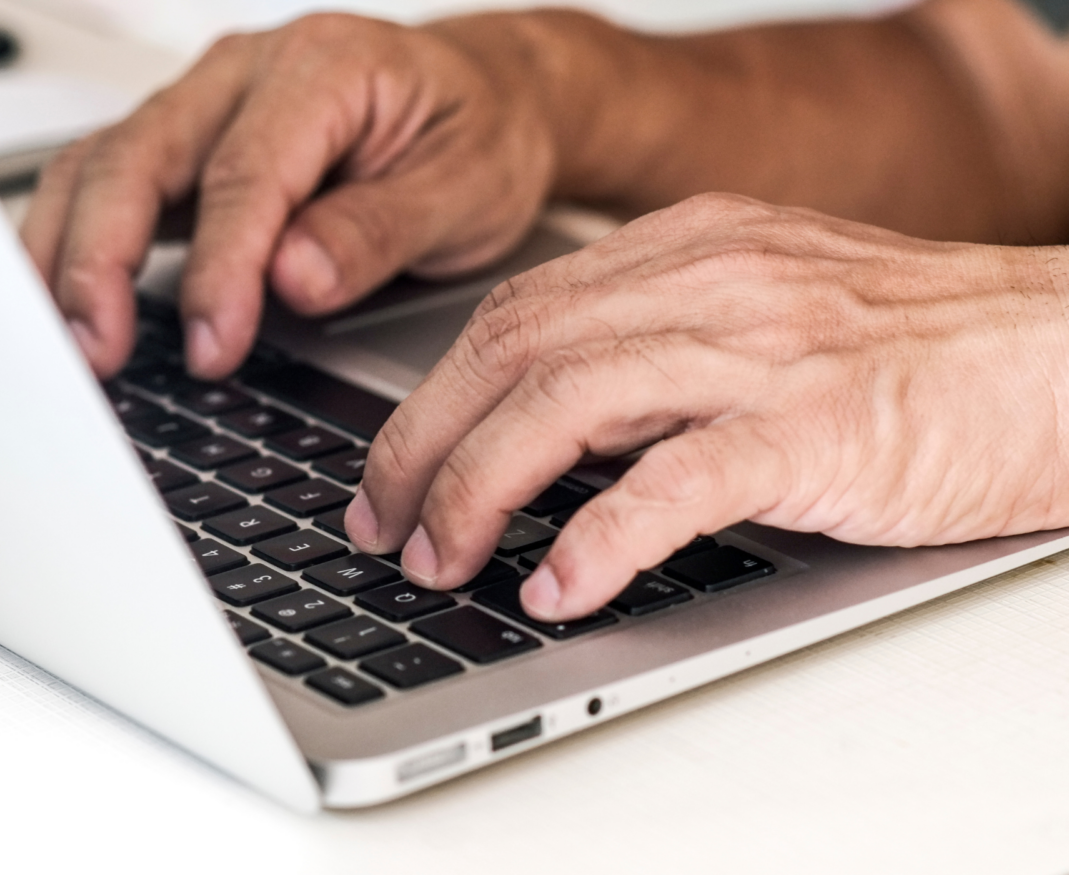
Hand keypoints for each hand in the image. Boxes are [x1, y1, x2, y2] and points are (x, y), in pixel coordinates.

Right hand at [20, 13, 555, 378]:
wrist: (488, 103)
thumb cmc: (478, 136)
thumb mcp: (463, 189)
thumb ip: (376, 231)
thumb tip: (294, 280)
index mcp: (323, 68)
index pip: (245, 173)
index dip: (221, 267)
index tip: (214, 344)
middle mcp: (246, 75)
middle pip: (138, 156)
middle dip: (103, 259)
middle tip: (99, 351)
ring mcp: (207, 109)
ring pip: (100, 167)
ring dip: (67, 254)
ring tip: (67, 342)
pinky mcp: (190, 150)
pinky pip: (107, 185)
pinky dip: (74, 244)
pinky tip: (67, 303)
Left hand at [345, 193, 1068, 619]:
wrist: (1066, 356)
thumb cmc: (917, 353)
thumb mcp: (762, 319)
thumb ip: (655, 357)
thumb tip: (542, 438)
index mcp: (687, 249)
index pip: (514, 314)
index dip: (429, 397)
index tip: (392, 470)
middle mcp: (710, 281)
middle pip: (513, 351)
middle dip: (423, 446)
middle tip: (386, 525)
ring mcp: (763, 348)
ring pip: (567, 403)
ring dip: (479, 489)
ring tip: (443, 560)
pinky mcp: (819, 426)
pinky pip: (677, 480)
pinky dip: (600, 540)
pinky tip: (560, 589)